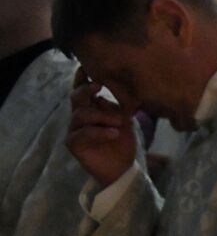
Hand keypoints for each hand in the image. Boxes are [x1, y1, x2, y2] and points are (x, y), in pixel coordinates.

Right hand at [66, 74, 136, 188]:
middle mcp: (79, 117)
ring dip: (102, 116)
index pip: (82, 90)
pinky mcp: (73, 144)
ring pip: (81, 115)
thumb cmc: (122, 143)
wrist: (122, 168)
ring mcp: (74, 130)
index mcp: (91, 108)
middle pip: (76, 98)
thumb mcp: (124, 121)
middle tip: (99, 86)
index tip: (86, 67)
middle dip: (87, 90)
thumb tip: (109, 94)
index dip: (81, 79)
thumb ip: (117, 107)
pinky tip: (114, 133)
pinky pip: (82, 134)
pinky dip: (100, 132)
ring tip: (120, 123)